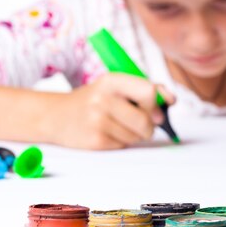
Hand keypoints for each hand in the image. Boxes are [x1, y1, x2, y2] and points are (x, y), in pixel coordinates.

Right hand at [47, 73, 174, 149]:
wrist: (55, 116)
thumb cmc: (94, 100)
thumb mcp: (115, 87)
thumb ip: (145, 89)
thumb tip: (170, 100)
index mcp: (112, 81)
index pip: (148, 91)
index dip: (158, 104)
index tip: (158, 111)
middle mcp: (103, 99)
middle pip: (146, 120)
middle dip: (148, 126)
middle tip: (139, 123)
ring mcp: (97, 121)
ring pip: (137, 136)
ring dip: (134, 135)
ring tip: (117, 125)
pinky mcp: (95, 141)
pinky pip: (124, 145)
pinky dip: (121, 142)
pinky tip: (107, 133)